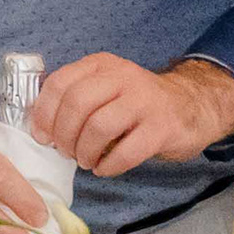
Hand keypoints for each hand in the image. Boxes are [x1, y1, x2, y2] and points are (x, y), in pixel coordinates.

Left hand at [29, 54, 233, 178]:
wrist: (192, 106)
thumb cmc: (137, 103)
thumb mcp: (106, 87)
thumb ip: (77, 98)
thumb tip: (41, 127)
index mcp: (101, 64)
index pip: (60, 82)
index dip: (44, 113)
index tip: (41, 136)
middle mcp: (122, 76)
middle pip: (76, 103)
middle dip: (63, 134)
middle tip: (65, 152)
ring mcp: (144, 101)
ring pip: (99, 126)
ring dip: (84, 151)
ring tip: (85, 161)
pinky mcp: (162, 127)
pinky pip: (127, 151)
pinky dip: (108, 166)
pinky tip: (104, 169)